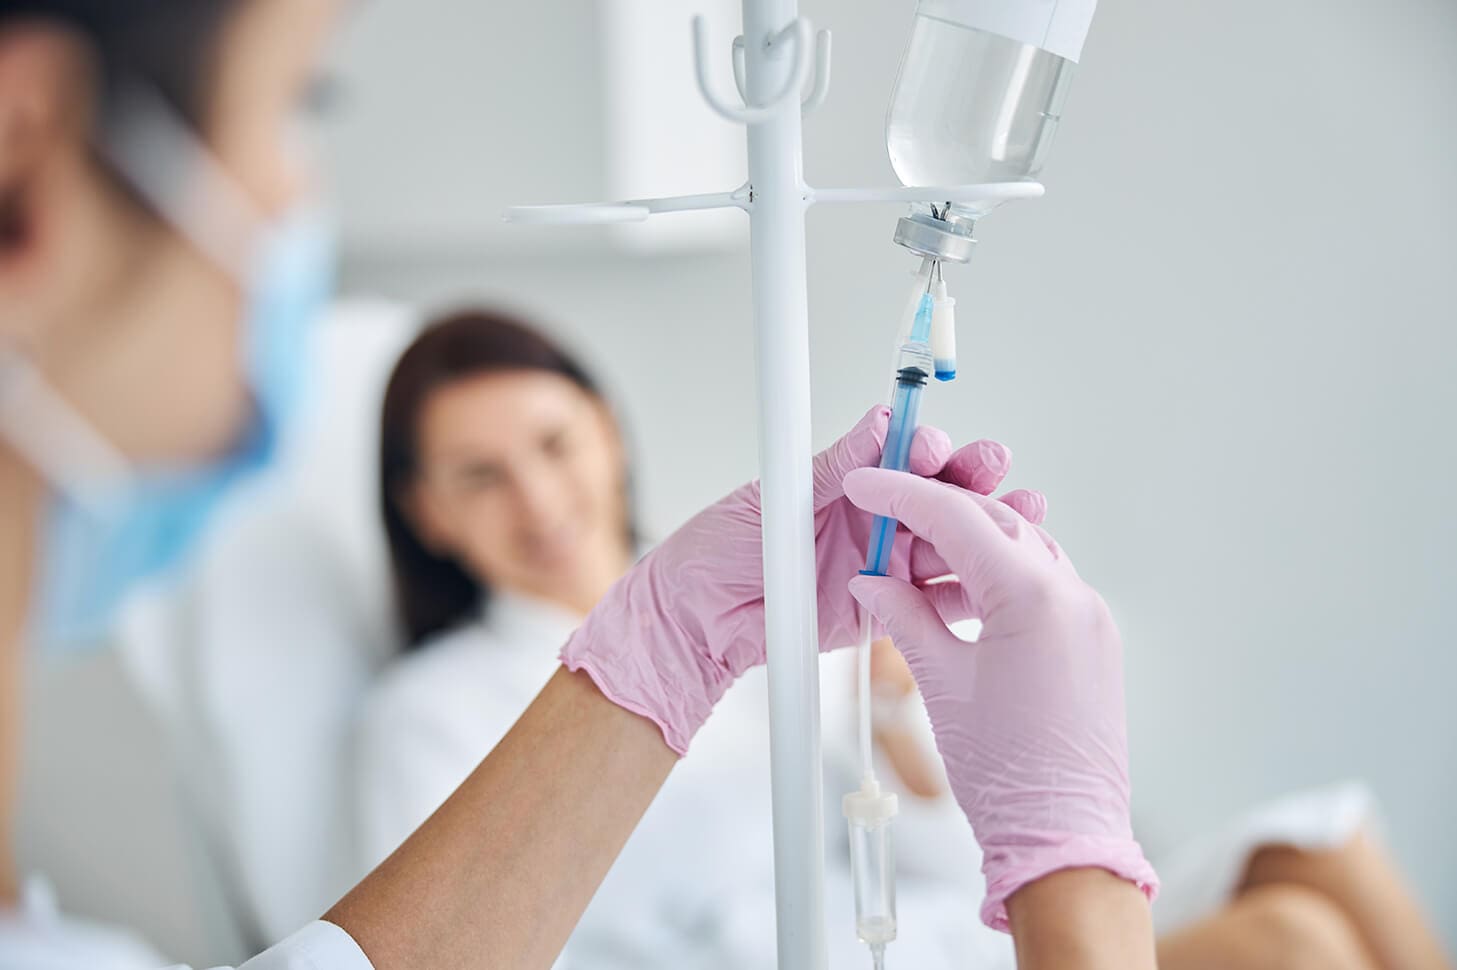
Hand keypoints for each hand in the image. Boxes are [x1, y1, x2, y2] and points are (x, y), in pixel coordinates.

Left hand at [561, 406, 1028, 754]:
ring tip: (1023, 511)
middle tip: (993, 464)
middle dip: (970, 477)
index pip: (901, 455)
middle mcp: (870, 520)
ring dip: (987, 527)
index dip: (922, 447)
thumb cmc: (715, 551)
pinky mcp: (884, 612)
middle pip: (937, 494)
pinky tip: (999, 574)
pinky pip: (934, 600)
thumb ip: (835, 467)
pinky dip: (968, 587)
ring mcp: (881, 565)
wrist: (693, 622)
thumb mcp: (775, 499)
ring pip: (948, 543)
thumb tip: (880, 421)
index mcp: (845, 483)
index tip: (931, 446)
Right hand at [844, 469, 1157, 930]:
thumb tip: (874, 582)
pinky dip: (997, 576)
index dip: (902, 495)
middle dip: (935, 512)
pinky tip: (955, 594)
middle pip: (995, 523)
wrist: (1064, 838)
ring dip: (968, 543)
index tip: (866, 484)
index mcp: (1035, 597)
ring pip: (1023, 549)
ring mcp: (1091, 619)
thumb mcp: (941, 683)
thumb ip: (905, 617)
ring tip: (912, 561)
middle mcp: (1074, 596)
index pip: (957, 518)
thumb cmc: (1007, 774)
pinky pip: (1042, 585)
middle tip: (883, 516)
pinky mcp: (1094, 642)